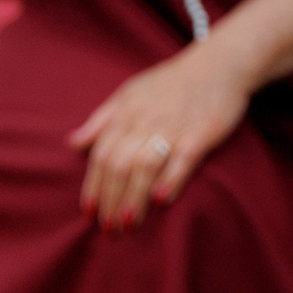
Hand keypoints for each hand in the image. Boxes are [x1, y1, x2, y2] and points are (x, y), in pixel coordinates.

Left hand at [69, 46, 250, 229]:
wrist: (219, 64)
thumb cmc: (172, 82)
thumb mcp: (130, 93)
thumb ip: (102, 120)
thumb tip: (72, 144)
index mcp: (126, 113)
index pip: (102, 155)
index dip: (93, 186)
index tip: (89, 213)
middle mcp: (146, 120)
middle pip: (120, 165)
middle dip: (111, 200)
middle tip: (110, 229)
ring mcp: (174, 126)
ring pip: (145, 165)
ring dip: (134, 197)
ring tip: (129, 223)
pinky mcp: (201, 131)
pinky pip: (182, 158)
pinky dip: (170, 179)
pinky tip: (160, 200)